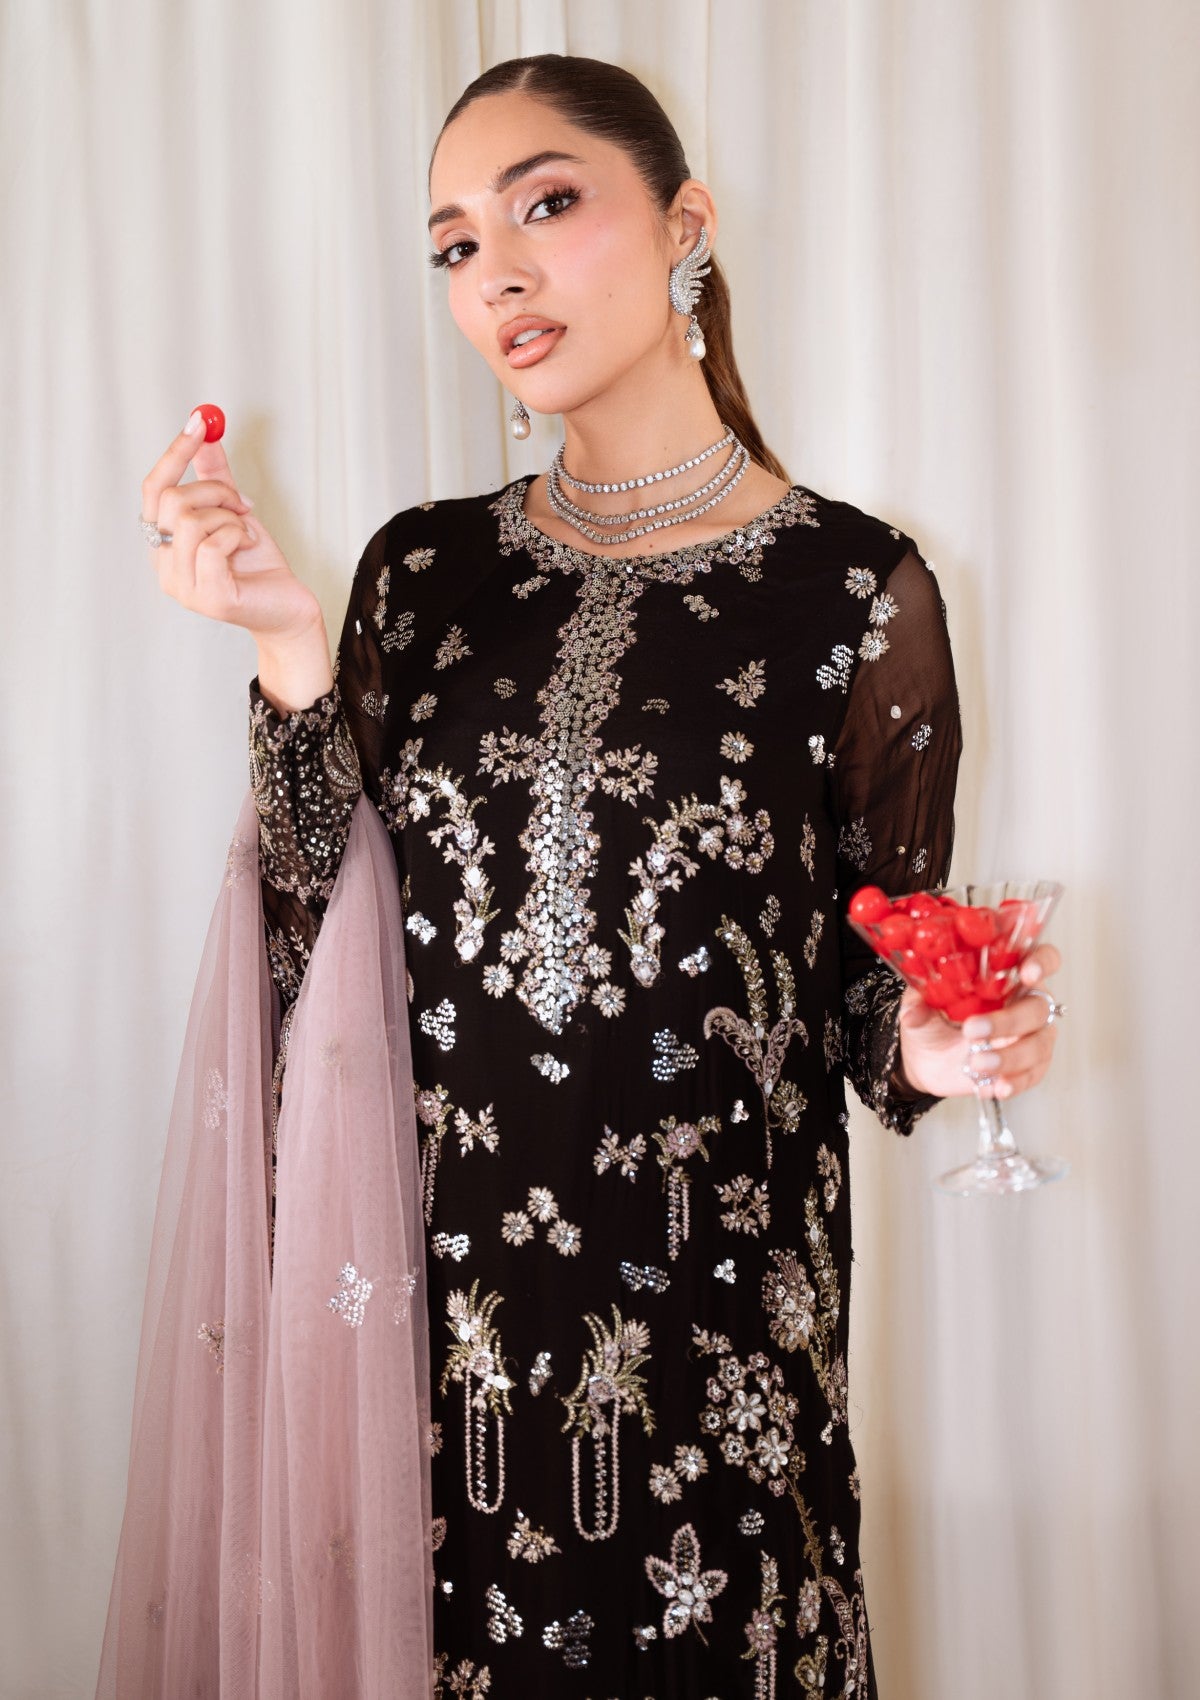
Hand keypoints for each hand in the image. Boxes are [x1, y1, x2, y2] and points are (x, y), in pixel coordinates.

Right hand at [141, 412, 323, 644]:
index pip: (153, 490)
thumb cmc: (259, 566)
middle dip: (216, 491)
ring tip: (245, 534)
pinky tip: (247, 548)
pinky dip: (236, 536)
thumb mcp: (235, 512)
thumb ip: (215, 477)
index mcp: (165, 544)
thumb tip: (205, 434)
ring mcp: (182, 587)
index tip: (198, 422)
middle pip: (171, 500)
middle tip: (242, 503)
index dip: (174, 454)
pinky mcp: (209, 598)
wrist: (288, 607)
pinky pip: (213, 544)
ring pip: (191, 521)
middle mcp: (164, 566)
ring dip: (229, 517)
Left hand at [897, 944, 1062, 1099]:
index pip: (1043, 959)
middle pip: (1038, 1007)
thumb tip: (913, 1014)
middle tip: (972, 1029)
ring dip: (1009, 1056)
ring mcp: (1033, 1036)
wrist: (928, 1060)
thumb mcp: (920, 1004)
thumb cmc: (934, 1019)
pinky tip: (997, 1086)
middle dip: (1008, 1020)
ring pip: (1038, 1044)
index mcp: (1008, 976)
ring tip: (977, 1063)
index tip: (1026, 973)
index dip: (1042, 962)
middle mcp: (1027, 1003)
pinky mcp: (1030, 1067)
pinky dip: (1015, 1081)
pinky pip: (1033, 1075)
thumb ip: (919, 1003)